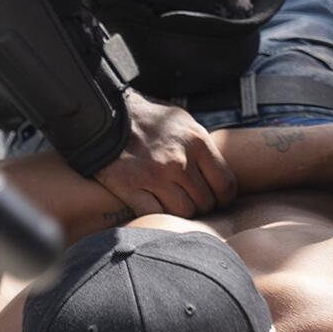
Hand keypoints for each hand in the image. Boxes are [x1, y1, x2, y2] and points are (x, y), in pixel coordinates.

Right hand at [95, 93, 237, 217]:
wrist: (106, 117)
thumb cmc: (146, 119)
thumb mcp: (183, 122)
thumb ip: (201, 146)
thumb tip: (217, 170)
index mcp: (196, 142)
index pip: (225, 184)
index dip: (224, 197)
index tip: (218, 199)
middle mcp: (178, 161)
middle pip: (205, 202)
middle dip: (202, 205)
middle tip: (193, 200)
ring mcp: (155, 177)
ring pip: (184, 212)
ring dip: (181, 211)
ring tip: (175, 203)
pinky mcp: (132, 188)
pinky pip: (156, 214)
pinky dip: (159, 214)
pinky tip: (157, 205)